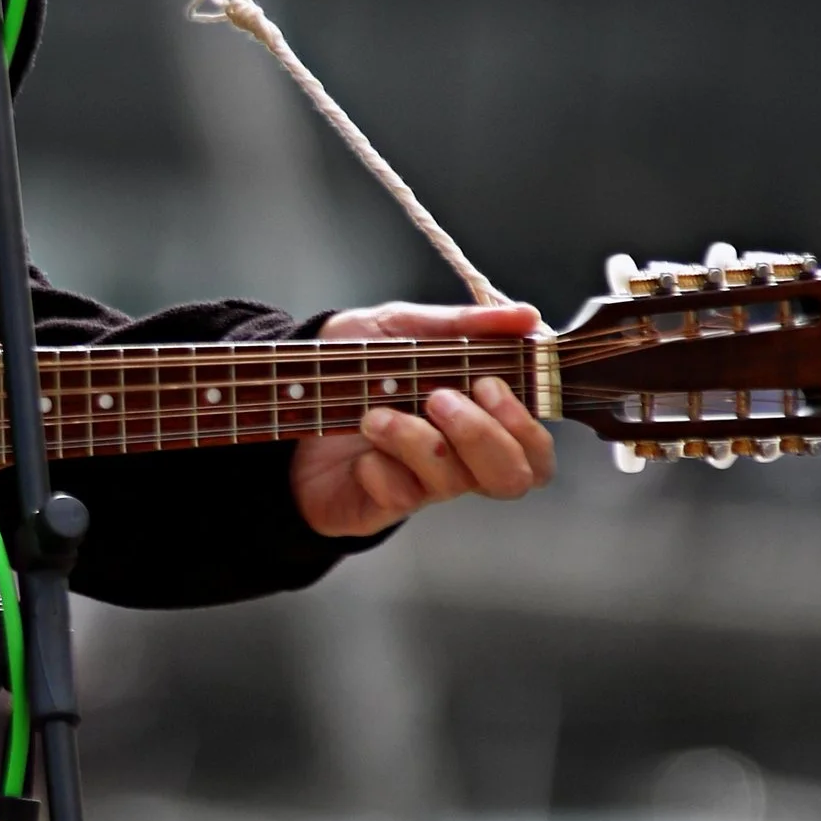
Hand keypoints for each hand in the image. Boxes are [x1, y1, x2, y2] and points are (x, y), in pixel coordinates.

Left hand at [290, 301, 556, 540]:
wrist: (285, 392)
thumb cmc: (353, 363)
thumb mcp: (402, 327)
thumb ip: (463, 326)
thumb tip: (528, 316)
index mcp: (479, 417)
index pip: (535, 446)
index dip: (526, 424)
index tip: (488, 382)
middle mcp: (461, 456)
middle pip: (513, 477)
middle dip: (482, 436)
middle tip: (438, 399)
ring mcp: (424, 483)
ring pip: (454, 482)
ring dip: (416, 441)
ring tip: (375, 414)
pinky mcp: (384, 503)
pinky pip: (401, 496)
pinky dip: (379, 468)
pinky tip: (359, 451)